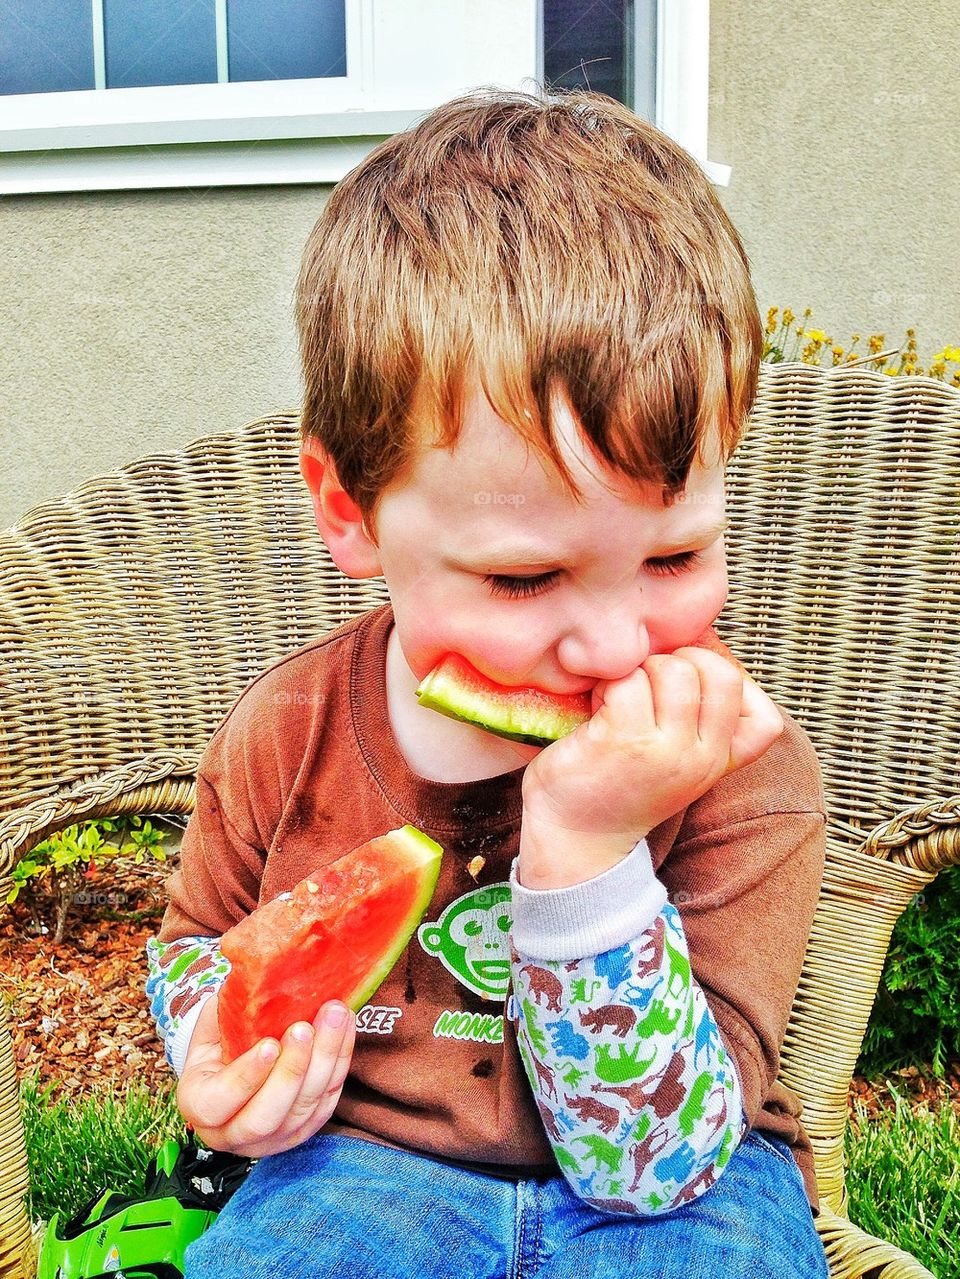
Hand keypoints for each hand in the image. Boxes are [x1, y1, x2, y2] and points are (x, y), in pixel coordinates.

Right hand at [177, 991, 355, 1157]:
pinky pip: (328, 1101)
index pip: (220, 1102)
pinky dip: (340, 1062)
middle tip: (305, 1027)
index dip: (246, 1076)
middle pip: (267, 1115)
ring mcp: (274, 1139)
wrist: (239, 1070)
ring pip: (304, 1109)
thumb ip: (225, 1011)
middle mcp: (234, 1134)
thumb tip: (252, 974)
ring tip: (334, 1016)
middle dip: (292, 1070)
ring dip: (324, 1060)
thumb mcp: (211, 1028)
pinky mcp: (306, 1129)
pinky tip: (345, 1026)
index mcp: (200, 1107)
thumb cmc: (221, 1044)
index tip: (269, 1043)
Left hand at [518, 647, 783, 887]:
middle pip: (720, 674)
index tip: (688, 688)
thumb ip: (699, 721)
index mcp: (718, 762)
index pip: (765, 718)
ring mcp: (664, 751)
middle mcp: (700, 758)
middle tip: (647, 684)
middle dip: (680, 662)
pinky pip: (628, 681)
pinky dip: (608, 682)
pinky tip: (596, 706)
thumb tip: (699, 643)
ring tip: (619, 695)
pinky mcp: (623, 741)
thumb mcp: (678, 762)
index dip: (729, 684)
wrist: (573, 837)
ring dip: (640, 670)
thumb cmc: (619, 785)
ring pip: (673, 671)